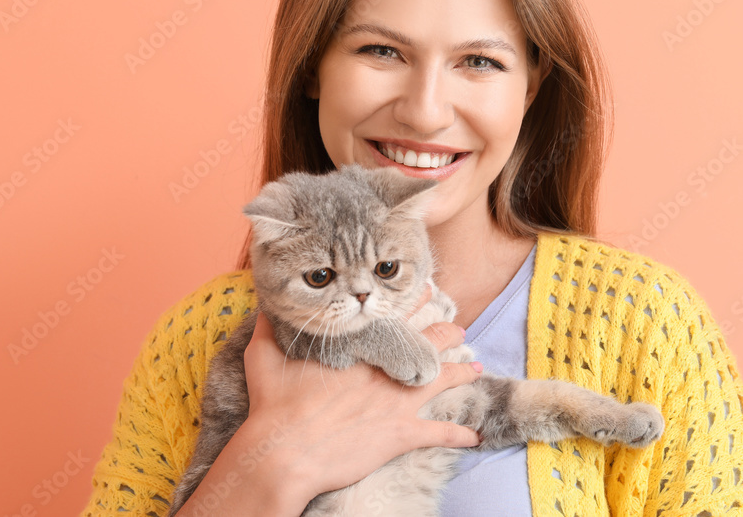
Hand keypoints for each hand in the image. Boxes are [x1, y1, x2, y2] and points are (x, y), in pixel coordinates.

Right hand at [240, 284, 482, 506]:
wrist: (283, 451)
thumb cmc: (273, 406)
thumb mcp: (264, 356)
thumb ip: (269, 326)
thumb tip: (266, 303)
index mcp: (358, 350)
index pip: (394, 320)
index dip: (413, 304)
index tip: (428, 291)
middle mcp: (383, 370)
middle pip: (426, 344)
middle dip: (446, 334)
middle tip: (458, 328)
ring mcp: (396, 401)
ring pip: (441, 380)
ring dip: (462, 373)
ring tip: (478, 367)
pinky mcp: (400, 434)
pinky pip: (439, 434)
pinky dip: (460, 436)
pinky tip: (475, 437)